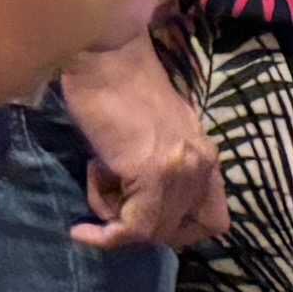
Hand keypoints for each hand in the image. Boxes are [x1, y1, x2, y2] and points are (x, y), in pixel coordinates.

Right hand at [65, 42, 227, 250]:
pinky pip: (133, 227)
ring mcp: (181, 169)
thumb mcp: (149, 135)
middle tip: (110, 196)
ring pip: (154, 231)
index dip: (175, 229)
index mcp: (205, 153)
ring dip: (117, 221)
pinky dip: (104, 236)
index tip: (138, 217)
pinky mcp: (152, 172)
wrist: (103, 55)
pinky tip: (79, 230)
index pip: (213, 220)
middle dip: (141, 227)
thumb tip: (133, 210)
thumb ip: (156, 169)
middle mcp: (203, 164)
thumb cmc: (114, 87)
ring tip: (95, 180)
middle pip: (184, 231)